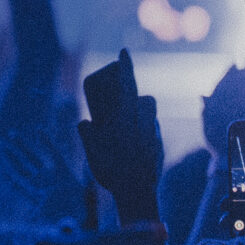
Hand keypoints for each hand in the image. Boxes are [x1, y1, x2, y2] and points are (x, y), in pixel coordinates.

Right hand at [78, 50, 163, 225]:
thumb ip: (86, 132)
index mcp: (125, 118)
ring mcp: (154, 134)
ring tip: (126, 127)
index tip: (124, 51)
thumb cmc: (111, 170)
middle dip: (134, 95)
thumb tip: (84, 121)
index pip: (127, 85)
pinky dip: (142, 134)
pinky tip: (132, 148)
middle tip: (122, 101)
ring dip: (140, 115)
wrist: (136, 193)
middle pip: (144, 99)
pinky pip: (151, 132)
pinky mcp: (159, 146)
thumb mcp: (91, 151)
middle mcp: (143, 122)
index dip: (125, 67)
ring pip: (149, 115)